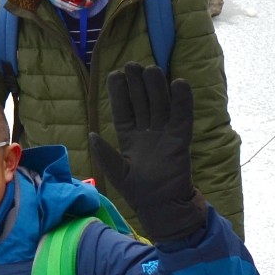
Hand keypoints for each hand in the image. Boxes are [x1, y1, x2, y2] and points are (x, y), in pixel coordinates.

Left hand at [89, 63, 207, 244]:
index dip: (119, 93)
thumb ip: (106, 155)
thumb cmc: (139, 194)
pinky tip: (180, 84)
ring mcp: (164, 135)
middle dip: (137, 84)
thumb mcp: (118, 174)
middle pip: (142, 102)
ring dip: (157, 87)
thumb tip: (92, 134)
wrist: (164, 209)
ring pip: (160, 105)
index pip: (122, 110)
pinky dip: (182, 102)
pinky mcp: (181, 141)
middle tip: (134, 65)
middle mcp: (146, 132)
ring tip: (152, 69)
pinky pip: (182, 117)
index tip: (116, 74)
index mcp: (129, 139)